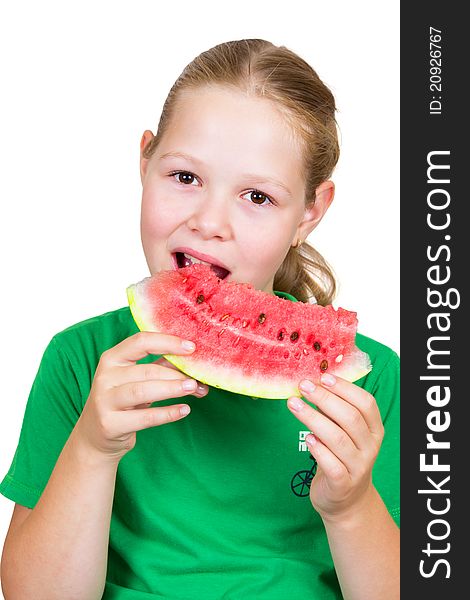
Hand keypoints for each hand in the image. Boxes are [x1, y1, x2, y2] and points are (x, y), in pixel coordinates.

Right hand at [74, 331, 207, 461]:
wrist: (94, 436)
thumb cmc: (122, 401)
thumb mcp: (136, 379)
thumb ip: (160, 367)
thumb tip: (193, 362)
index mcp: (112, 358)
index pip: (141, 342)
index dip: (167, 342)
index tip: (191, 348)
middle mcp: (105, 376)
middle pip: (146, 370)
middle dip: (176, 374)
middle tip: (198, 378)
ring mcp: (105, 401)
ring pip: (143, 391)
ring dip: (172, 389)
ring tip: (193, 389)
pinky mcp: (110, 424)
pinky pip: (144, 417)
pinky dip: (167, 413)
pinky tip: (184, 410)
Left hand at [287, 374, 383, 521]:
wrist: (346, 500)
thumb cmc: (341, 457)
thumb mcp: (345, 432)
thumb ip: (334, 412)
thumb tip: (314, 383)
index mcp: (374, 430)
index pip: (366, 403)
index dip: (345, 388)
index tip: (323, 376)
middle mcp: (370, 447)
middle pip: (349, 417)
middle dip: (324, 398)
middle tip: (303, 386)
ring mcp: (358, 467)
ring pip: (337, 438)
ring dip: (312, 418)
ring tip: (293, 404)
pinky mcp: (343, 484)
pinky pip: (331, 464)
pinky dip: (318, 449)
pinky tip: (307, 438)